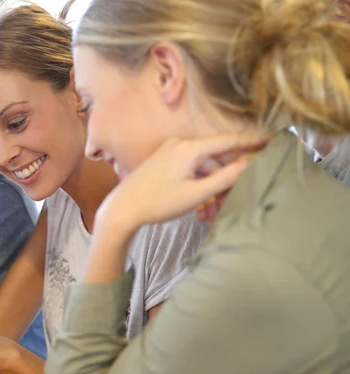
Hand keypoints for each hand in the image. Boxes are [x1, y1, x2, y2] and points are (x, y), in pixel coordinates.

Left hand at [98, 134, 266, 233]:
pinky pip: (190, 170)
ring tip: (213, 212)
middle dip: (228, 177)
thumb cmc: (158, 202)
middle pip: (216, 156)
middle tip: (236, 197)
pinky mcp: (164, 162)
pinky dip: (199, 185)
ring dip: (212, 187)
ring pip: (203, 167)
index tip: (271, 141)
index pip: (228, 141)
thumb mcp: (196, 193)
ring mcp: (170, 152)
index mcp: (189, 148)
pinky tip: (201, 206)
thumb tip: (249, 165)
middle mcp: (180, 144)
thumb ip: (224, 178)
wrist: (123, 209)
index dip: (251, 142)